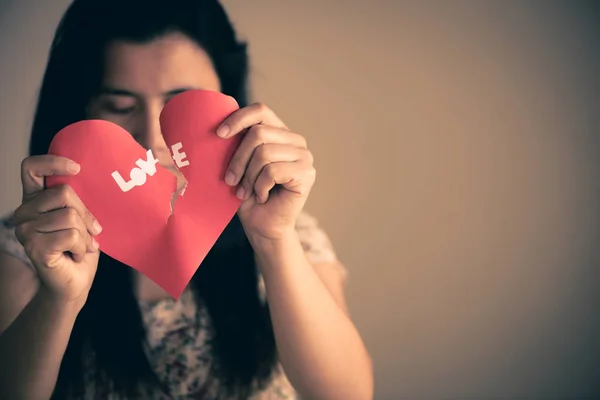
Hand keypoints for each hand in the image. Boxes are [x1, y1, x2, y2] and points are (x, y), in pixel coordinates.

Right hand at [13, 155, 101, 305]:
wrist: (74, 283)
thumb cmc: (79, 248)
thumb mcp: (81, 218)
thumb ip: (77, 200)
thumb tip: (92, 178)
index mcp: (34, 200)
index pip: (31, 168)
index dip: (52, 162)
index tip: (77, 168)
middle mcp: (24, 212)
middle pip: (64, 193)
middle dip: (85, 214)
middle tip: (90, 232)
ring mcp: (25, 229)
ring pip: (70, 215)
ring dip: (85, 234)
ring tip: (82, 246)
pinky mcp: (34, 246)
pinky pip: (71, 234)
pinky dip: (82, 246)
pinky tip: (76, 255)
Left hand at [217, 102, 315, 240]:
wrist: (263, 226)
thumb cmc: (248, 195)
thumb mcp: (238, 163)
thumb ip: (236, 142)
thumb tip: (219, 124)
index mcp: (279, 132)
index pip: (260, 111)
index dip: (238, 119)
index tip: (219, 135)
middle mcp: (296, 140)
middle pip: (258, 134)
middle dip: (238, 159)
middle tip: (231, 180)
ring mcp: (304, 156)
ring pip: (264, 153)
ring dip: (248, 177)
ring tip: (246, 191)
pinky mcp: (307, 173)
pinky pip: (272, 171)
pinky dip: (260, 187)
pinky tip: (263, 196)